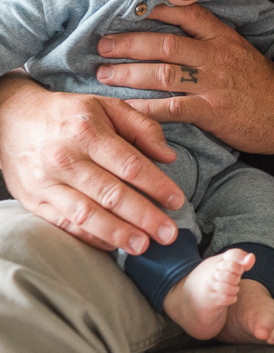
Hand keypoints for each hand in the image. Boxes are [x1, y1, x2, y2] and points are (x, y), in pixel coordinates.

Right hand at [0, 81, 183, 253]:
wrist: (9, 118)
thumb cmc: (68, 113)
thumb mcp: (107, 106)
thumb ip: (142, 128)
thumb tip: (169, 156)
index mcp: (88, 133)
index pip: (130, 165)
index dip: (157, 185)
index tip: (178, 201)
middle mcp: (65, 159)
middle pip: (111, 194)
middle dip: (144, 217)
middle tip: (169, 234)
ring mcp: (46, 182)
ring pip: (86, 214)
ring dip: (118, 233)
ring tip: (143, 246)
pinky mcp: (33, 200)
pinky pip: (64, 224)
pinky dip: (89, 237)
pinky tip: (112, 245)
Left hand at [96, 3, 273, 156]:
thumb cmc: (268, 88)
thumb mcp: (246, 55)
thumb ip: (216, 46)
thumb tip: (185, 40)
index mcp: (225, 40)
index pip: (188, 15)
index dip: (157, 10)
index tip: (131, 9)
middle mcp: (217, 57)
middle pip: (165, 43)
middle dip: (128, 43)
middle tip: (102, 45)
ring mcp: (214, 84)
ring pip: (162, 73)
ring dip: (127, 74)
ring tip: (104, 74)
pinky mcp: (211, 112)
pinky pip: (170, 108)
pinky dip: (143, 109)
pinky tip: (124, 110)